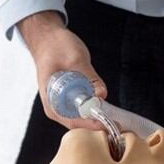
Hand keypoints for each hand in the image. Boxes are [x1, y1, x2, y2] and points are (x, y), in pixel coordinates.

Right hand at [17, 11, 106, 129]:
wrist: (47, 38)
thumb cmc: (55, 47)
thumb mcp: (75, 59)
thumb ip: (90, 77)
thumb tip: (102, 94)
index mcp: (52, 102)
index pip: (72, 122)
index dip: (91, 125)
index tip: (106, 124)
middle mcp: (56, 107)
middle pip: (78, 124)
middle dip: (97, 123)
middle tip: (117, 122)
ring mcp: (62, 104)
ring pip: (82, 118)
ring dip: (97, 117)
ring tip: (114, 116)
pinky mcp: (69, 98)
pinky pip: (83, 109)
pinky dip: (94, 108)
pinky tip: (105, 105)